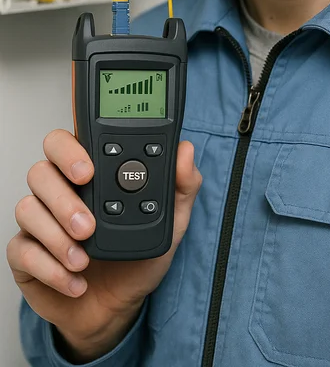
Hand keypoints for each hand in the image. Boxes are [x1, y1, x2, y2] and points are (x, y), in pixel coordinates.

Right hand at [6, 130, 201, 360]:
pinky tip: (76, 280)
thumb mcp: (172, 222)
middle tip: (87, 220)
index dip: (70, 150)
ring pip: (28, 208)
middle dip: (61, 194)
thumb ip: (183, 184)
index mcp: (91, 172)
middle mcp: (61, 191)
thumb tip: (186, 150)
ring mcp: (40, 221)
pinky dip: (51, 268)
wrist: (119, 307)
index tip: (88, 170)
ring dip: (57, 235)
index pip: (67, 143)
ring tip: (84, 257)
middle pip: (41, 170)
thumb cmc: (138, 257)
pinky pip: (22, 250)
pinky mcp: (26, 254)